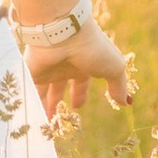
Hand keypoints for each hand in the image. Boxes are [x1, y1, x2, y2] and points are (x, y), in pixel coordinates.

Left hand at [12, 0, 132, 114]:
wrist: (64, 32)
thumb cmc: (93, 48)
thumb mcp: (113, 68)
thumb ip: (119, 85)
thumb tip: (126, 102)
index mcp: (83, 62)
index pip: (80, 81)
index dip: (80, 94)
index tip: (77, 106)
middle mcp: (63, 65)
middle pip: (59, 87)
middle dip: (59, 102)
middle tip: (59, 119)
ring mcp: (47, 68)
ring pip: (43, 91)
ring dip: (45, 107)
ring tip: (46, 124)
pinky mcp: (32, 72)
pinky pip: (30, 92)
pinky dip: (33, 105)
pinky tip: (34, 119)